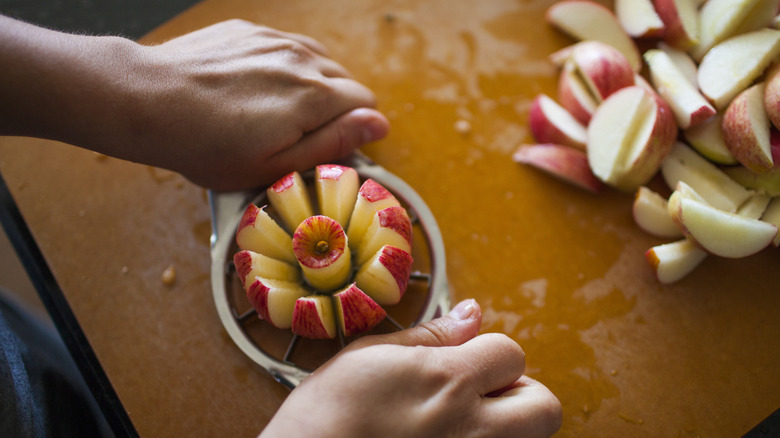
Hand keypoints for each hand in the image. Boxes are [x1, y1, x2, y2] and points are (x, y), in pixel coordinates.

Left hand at [131, 20, 389, 189]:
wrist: (146, 100)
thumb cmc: (206, 146)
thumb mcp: (273, 165)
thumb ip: (332, 143)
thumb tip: (379, 124)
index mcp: (315, 96)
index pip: (366, 104)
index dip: (352, 129)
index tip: (324, 145)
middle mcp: (302, 59)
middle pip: (345, 80)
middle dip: (333, 107)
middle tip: (294, 134)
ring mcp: (274, 39)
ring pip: (319, 60)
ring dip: (311, 84)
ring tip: (275, 110)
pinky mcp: (249, 30)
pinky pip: (286, 46)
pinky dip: (283, 66)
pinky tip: (253, 86)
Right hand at [260, 299, 561, 437]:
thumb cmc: (326, 415)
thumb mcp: (369, 357)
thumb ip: (430, 336)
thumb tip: (472, 313)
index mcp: (446, 382)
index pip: (510, 352)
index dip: (488, 352)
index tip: (463, 361)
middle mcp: (470, 428)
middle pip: (544, 406)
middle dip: (520, 394)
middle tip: (481, 396)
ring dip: (507, 426)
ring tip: (463, 423)